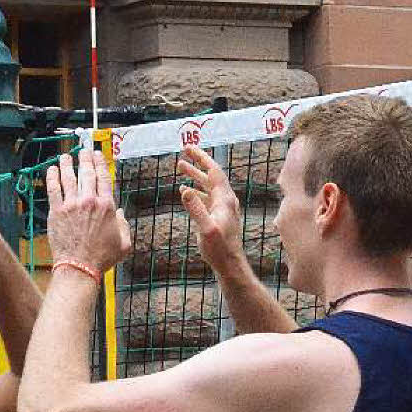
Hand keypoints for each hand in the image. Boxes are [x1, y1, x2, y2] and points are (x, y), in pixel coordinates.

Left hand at [46, 148, 130, 274]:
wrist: (79, 267)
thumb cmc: (102, 258)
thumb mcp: (124, 244)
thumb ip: (124, 226)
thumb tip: (121, 214)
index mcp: (107, 206)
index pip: (104, 177)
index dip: (100, 163)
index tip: (98, 155)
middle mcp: (89, 201)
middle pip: (87, 173)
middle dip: (85, 158)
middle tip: (83, 151)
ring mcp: (71, 205)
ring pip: (68, 177)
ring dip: (67, 164)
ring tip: (65, 157)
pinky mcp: (57, 211)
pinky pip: (53, 189)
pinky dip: (52, 177)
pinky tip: (51, 170)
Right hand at [178, 145, 243, 274]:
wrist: (230, 264)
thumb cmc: (219, 249)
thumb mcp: (206, 229)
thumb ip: (196, 209)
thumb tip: (185, 190)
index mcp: (224, 199)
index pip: (213, 171)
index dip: (201, 158)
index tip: (188, 148)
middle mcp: (225, 201)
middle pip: (210, 176)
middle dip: (197, 163)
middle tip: (183, 153)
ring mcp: (222, 208)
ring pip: (207, 186)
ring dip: (194, 176)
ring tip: (180, 168)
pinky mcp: (218, 217)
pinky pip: (206, 198)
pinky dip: (196, 191)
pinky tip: (186, 191)